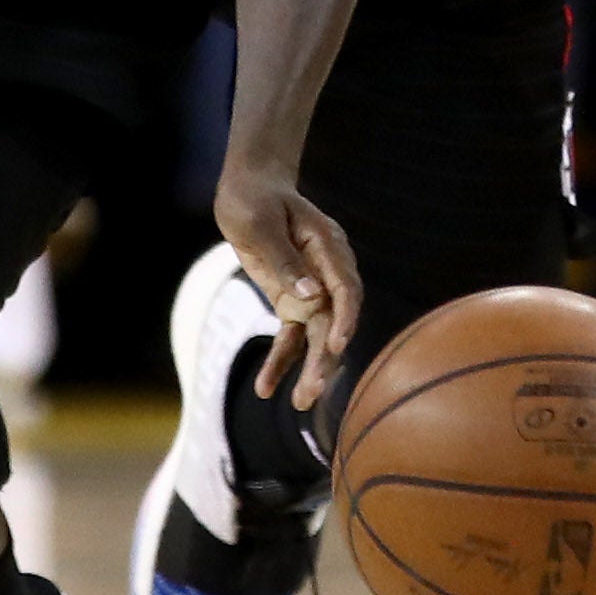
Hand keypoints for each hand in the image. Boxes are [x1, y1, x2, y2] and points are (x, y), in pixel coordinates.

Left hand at [215, 164, 362, 405]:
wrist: (250, 190)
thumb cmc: (254, 200)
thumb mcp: (261, 225)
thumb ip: (284, 261)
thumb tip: (310, 296)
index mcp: (327, 247)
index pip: (345, 287)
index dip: (345, 317)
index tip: (337, 346)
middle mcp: (327, 272)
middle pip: (334, 320)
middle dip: (325, 359)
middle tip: (313, 392)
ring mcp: (312, 289)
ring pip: (317, 336)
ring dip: (309, 369)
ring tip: (301, 404)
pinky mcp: (294, 301)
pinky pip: (291, 337)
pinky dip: (281, 362)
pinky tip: (265, 388)